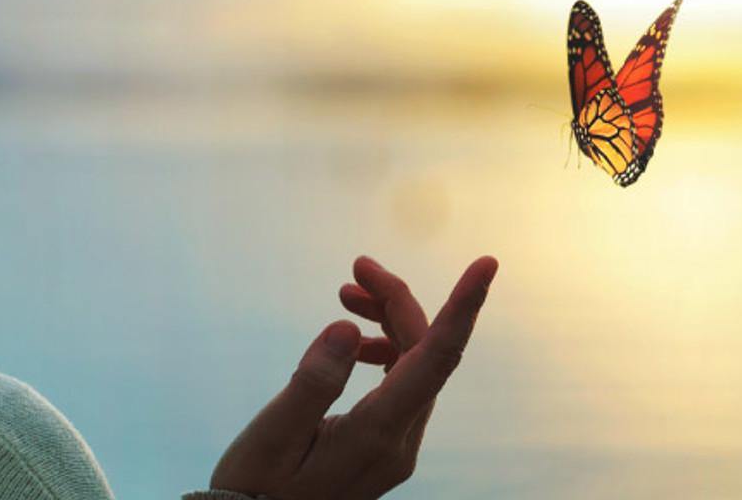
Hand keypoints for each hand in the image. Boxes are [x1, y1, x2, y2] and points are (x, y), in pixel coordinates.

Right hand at [209, 255, 498, 499]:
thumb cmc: (256, 488)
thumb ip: (311, 382)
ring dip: (389, 321)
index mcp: (377, 435)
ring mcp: (397, 445)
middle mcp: (399, 441)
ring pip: (415, 365)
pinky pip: (402, 383)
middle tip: (358, 266)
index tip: (486, 263)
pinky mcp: (386, 444)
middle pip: (425, 352)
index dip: (464, 308)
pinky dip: (383, 348)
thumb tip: (345, 328)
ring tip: (347, 293)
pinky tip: (349, 341)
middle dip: (398, 300)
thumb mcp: (272, 435)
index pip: (436, 359)